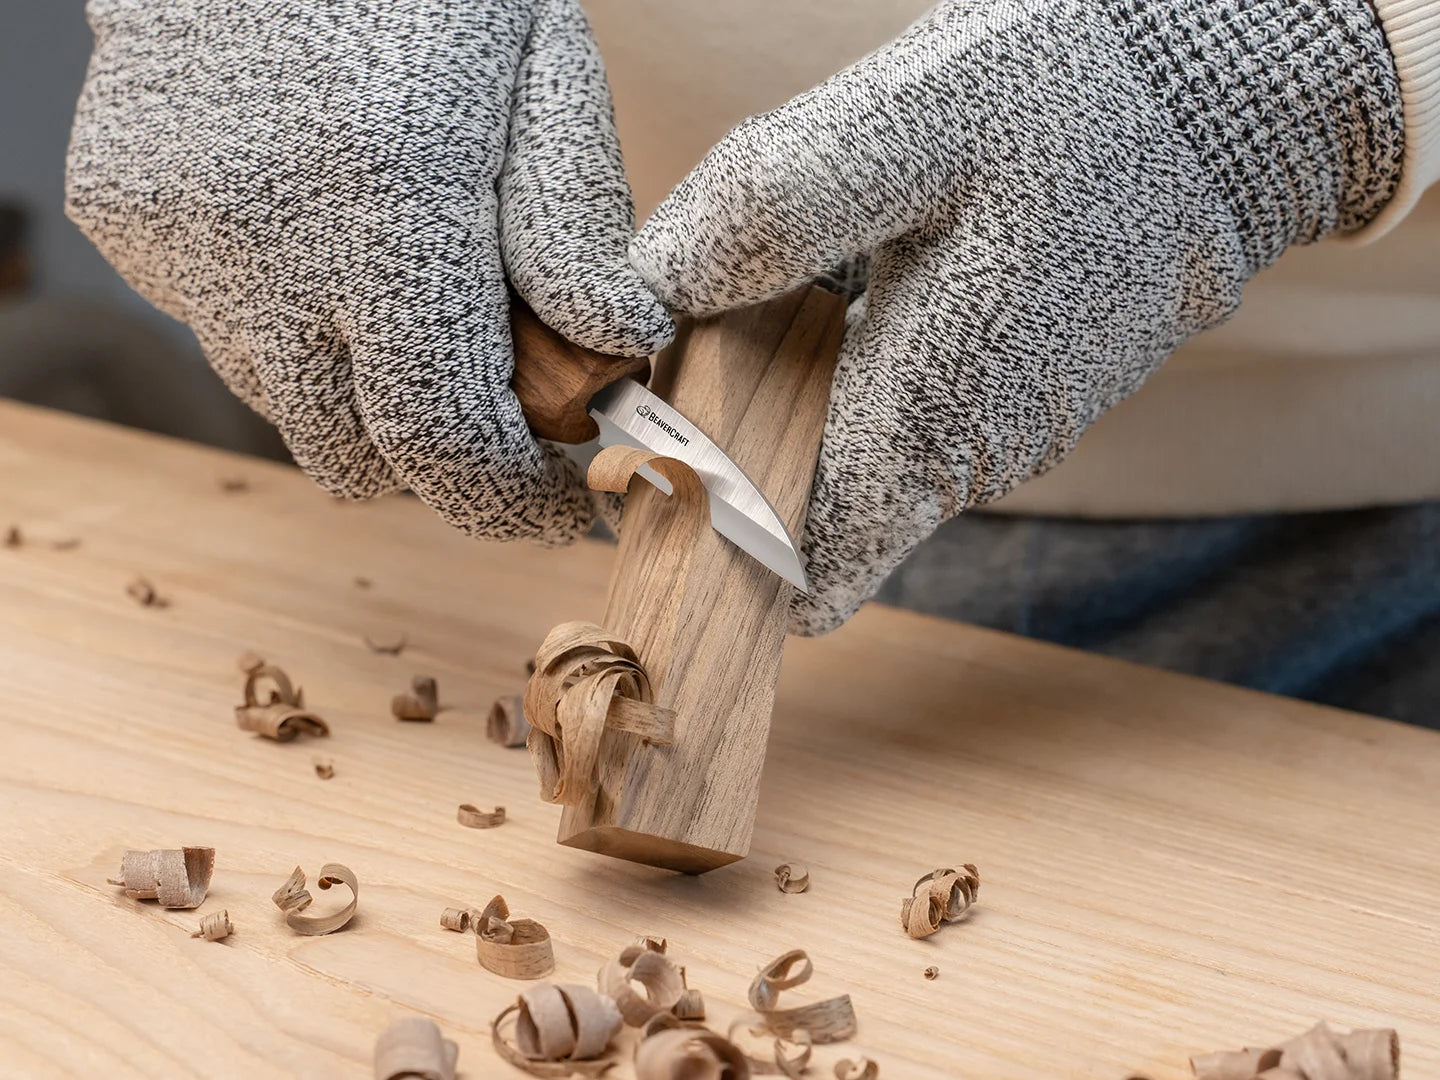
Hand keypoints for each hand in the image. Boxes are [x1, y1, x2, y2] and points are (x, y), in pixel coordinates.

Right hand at [67, 0, 672, 544]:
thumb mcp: (540, 67)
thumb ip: (575, 220)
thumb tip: (619, 346)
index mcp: (390, 201)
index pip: (441, 439)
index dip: (505, 501)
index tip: (553, 506)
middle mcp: (267, 241)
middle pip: (355, 457)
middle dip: (435, 460)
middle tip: (490, 406)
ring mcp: (178, 238)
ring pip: (284, 402)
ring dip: (356, 386)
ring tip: (395, 290)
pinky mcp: (124, 222)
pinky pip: (221, 326)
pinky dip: (284, 315)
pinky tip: (311, 229)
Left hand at [631, 0, 1401, 631]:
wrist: (1222, 99)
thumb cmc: (1071, 102)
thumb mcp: (912, 125)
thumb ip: (776, 214)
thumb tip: (649, 291)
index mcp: (922, 420)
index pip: (791, 567)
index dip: (706, 539)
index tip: (642, 474)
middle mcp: (963, 459)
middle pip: (815, 529)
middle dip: (731, 475)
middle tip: (668, 384)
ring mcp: (999, 437)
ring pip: (857, 476)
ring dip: (784, 426)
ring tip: (731, 336)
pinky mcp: (1015, 397)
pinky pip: (904, 426)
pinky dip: (845, 391)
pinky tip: (825, 306)